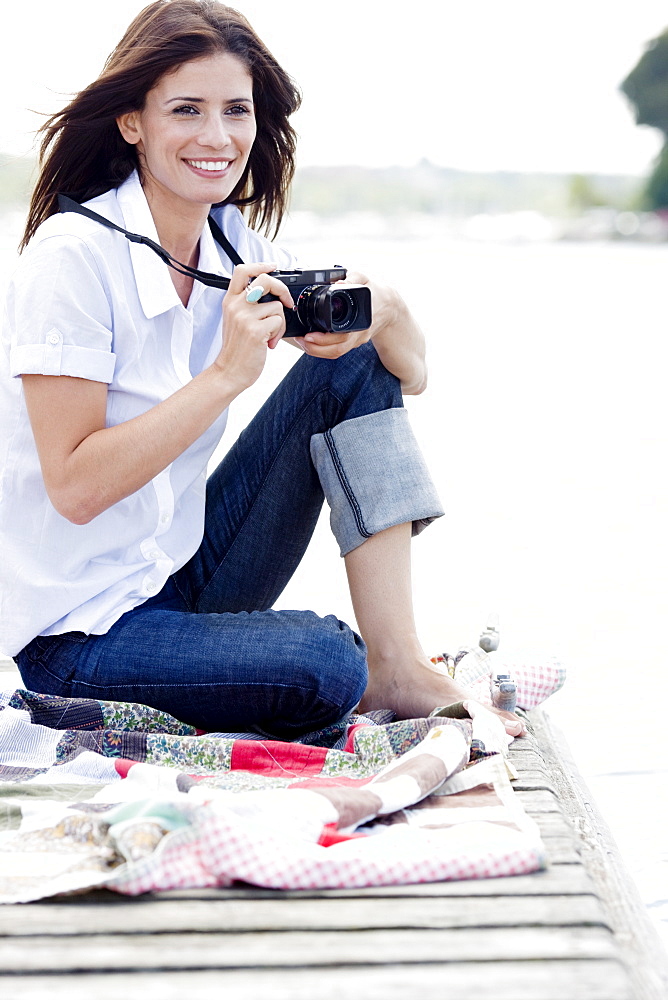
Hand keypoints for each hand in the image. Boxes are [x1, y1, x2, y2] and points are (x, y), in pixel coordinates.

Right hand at [214, 263, 295, 390]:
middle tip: (286, 302)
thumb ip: (247, 305)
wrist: (230, 371)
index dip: (260, 265)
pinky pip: (279, 322)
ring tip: (269, 335)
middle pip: (265, 280)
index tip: (273, 266)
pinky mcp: (255, 330)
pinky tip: (269, 343)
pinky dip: (279, 334)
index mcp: (230, 301)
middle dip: (282, 289)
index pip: (242, 271)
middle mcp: (236, 306)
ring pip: (277, 306)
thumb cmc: (237, 349)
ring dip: (280, 323)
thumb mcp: (235, 321)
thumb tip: (272, 294)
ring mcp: (245, 317)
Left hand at [293, 271, 397, 359]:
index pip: (343, 335)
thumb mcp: (365, 279)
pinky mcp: (353, 343)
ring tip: (302, 342)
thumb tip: (337, 281)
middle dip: (315, 348)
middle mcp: (359, 333)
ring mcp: (356, 340)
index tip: (309, 335)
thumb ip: (352, 277)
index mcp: (362, 319)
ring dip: (316, 351)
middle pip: (337, 349)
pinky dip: (322, 351)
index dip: (324, 339)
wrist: (389, 307)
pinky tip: (311, 344)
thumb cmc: (375, 293)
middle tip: (300, 339)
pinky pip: (337, 352)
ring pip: (336, 353)